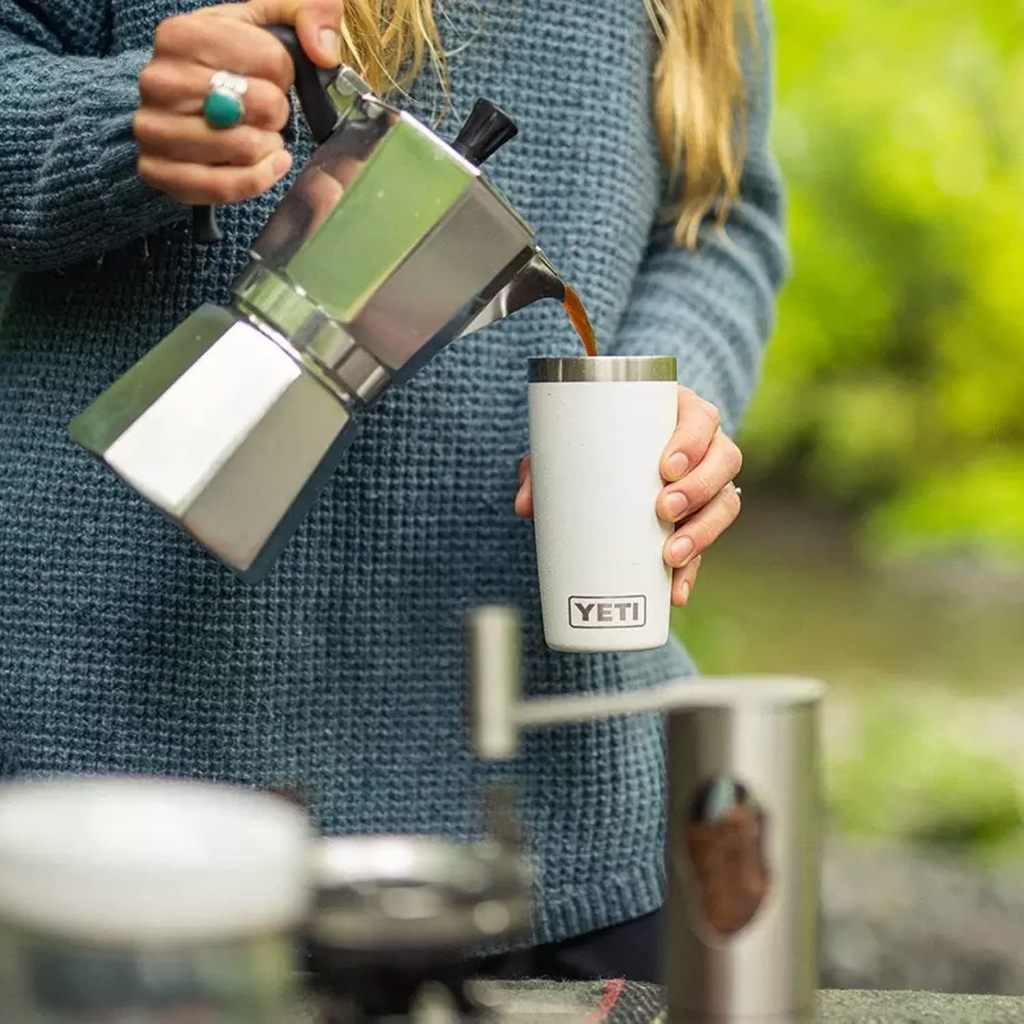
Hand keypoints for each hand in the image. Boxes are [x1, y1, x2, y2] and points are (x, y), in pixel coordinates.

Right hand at [134, 0, 343, 205]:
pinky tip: (269, 166)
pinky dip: (258, 180)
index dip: (285, 73)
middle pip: (263, 105)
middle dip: (278, 111)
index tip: (271, 76)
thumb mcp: (263, 21)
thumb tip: (324, 51)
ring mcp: (154, 129)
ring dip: (269, 146)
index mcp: (181, 34)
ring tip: (261, 134)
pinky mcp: (159, 173)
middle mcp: (160, 81)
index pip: (273, 60)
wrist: (176, 105)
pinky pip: (225, 187)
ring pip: (246, 148)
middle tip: (266, 111)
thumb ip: (308, 11)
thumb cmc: (227, 63)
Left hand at [514, 387, 742, 607]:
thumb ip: (543, 468)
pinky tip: (675, 592)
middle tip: (663, 510)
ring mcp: (707, 487)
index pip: (701, 418)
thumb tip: (524, 506)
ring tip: (670, 555)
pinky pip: (707, 547)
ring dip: (703, 532)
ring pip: (725, 504)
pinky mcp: (699, 523)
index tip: (666, 466)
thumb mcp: (568, 445)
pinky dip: (691, 572)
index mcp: (678, 414)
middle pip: (724, 461)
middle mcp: (704, 448)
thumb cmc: (592, 442)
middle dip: (698, 488)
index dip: (692, 441)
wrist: (604, 463)